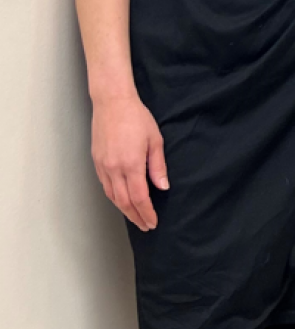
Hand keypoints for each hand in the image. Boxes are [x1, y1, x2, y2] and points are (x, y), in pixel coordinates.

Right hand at [91, 93, 167, 231]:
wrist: (112, 102)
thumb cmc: (137, 118)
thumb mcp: (155, 141)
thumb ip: (158, 166)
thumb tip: (162, 187)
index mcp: (131, 164)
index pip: (139, 198)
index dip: (146, 213)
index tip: (153, 222)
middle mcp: (114, 168)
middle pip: (124, 202)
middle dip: (136, 216)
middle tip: (146, 226)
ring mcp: (103, 166)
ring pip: (112, 196)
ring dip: (124, 210)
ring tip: (135, 217)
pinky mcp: (97, 161)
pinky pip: (105, 186)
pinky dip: (114, 197)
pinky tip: (122, 200)